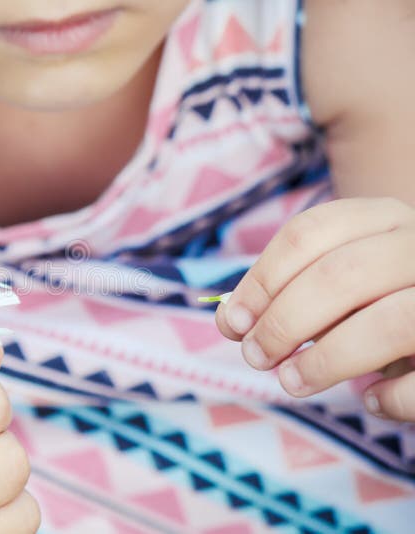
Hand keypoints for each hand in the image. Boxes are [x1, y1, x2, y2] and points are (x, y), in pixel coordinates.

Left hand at [215, 197, 414, 420]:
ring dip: (327, 360)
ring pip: (389, 322)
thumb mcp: (339, 286)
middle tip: (255, 357)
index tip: (232, 322)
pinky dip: (394, 397)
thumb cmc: (381, 301)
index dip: (261, 280)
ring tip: (290, 382)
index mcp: (384, 217)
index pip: (309, 232)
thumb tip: (230, 320)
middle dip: (284, 322)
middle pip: (341, 275)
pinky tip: (374, 402)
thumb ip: (288, 294)